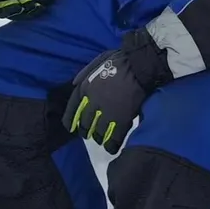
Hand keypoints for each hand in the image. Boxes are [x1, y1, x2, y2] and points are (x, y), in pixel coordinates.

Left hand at [62, 30, 172, 154]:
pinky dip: (112, 145)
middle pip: (85, 125)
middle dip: (86, 131)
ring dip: (99, 138)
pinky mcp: (122, 121)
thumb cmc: (120, 61)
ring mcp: (107, 113)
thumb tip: (75, 84)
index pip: (71, 111)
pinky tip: (112, 147)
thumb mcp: (96, 62)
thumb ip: (84, 75)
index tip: (71, 128)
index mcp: (84, 89)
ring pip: (98, 134)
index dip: (70, 122)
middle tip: (89, 134)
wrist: (139, 66)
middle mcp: (92, 103)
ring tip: (102, 139)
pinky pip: (114, 139)